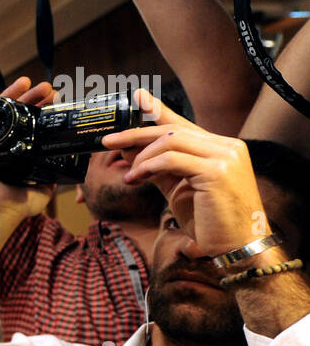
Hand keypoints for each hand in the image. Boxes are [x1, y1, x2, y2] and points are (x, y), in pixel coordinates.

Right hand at [0, 80, 56, 257]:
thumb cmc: (18, 203)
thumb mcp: (43, 185)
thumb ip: (52, 173)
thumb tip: (66, 163)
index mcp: (19, 150)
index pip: (31, 123)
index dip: (42, 109)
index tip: (55, 98)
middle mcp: (3, 144)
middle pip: (17, 113)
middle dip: (32, 98)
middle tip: (47, 88)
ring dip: (11, 94)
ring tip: (26, 81)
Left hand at [102, 90, 267, 256]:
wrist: (237, 247)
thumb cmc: (210, 222)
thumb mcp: (178, 189)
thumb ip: (157, 169)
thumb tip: (130, 151)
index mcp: (221, 148)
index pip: (184, 125)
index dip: (159, 111)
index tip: (138, 98)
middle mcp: (227, 146)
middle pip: (173, 130)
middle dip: (136, 134)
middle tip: (108, 140)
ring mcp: (225, 156)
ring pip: (171, 141)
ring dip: (141, 156)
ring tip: (129, 175)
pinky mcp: (217, 171)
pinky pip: (173, 160)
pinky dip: (148, 167)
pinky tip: (135, 178)